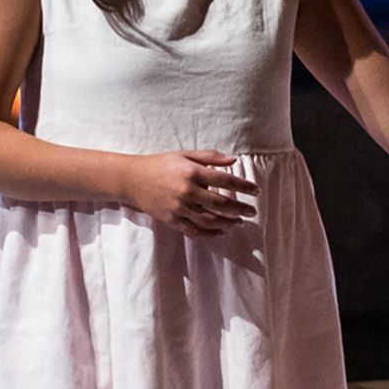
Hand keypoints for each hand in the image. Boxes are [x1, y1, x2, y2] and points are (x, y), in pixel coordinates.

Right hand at [119, 148, 255, 235]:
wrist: (132, 180)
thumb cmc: (160, 164)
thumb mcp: (185, 155)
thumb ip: (210, 157)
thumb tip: (233, 160)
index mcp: (192, 173)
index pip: (225, 180)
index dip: (243, 186)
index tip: (256, 191)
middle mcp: (187, 192)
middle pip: (221, 204)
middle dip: (240, 209)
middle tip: (252, 211)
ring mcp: (179, 208)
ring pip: (210, 220)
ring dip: (228, 223)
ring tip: (239, 222)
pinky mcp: (172, 220)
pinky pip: (195, 230)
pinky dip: (211, 233)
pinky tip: (222, 231)